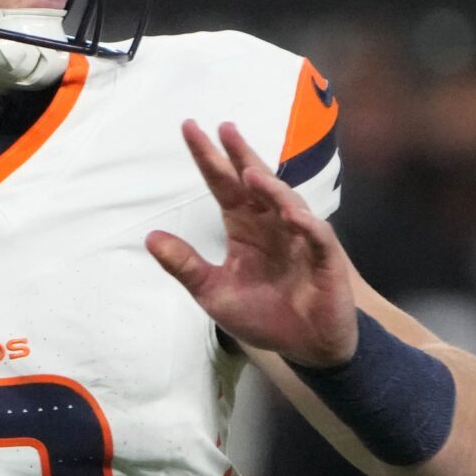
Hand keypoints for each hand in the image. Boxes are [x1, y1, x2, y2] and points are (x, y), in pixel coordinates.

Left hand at [146, 121, 359, 367]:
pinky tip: (291, 215)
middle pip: (255, 182)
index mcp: (244, 227)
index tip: (190, 128)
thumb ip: (185, 264)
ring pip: (287, 203)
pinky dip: (305, 225)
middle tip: (223, 128)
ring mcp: (300, 238)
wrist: (305, 347)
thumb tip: (150, 237)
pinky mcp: (326, 259)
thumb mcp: (213, 292)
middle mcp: (271, 224)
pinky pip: (317, 236)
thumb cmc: (264, 315)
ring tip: (250, 173)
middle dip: (241, 155)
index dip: (209, 159)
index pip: (223, 185)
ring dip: (271, 188)